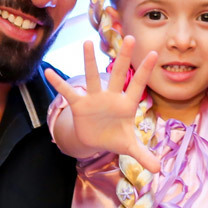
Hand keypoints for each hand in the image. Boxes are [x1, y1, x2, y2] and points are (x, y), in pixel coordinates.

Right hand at [44, 38, 160, 171]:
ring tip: (86, 42)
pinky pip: (68, 92)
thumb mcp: (129, 148)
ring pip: (92, 76)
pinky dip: (59, 84)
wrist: (96, 139)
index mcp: (126, 105)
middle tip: (131, 37)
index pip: (138, 85)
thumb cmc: (115, 137)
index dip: (145, 71)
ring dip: (89, 61)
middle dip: (124, 57)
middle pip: (118, 74)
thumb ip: (143, 155)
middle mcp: (111, 96)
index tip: (154, 53)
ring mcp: (95, 98)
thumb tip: (159, 170)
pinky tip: (48, 72)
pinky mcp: (79, 104)